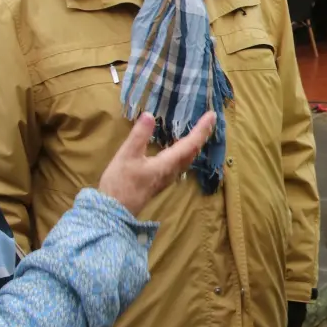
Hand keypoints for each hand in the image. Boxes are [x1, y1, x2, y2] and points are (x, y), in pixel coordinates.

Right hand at [98, 112, 216, 211]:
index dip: (202, 129)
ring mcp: (167, 178)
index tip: (212, 115)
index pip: (190, 144)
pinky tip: (178, 148)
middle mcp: (172, 171)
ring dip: (195, 144)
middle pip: (193, 152)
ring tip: (198, 131)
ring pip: (187, 159)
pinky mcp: (160, 181)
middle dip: (202, 135)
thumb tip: (150, 115)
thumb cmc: (120, 183)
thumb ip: (139, 135)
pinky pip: (180, 163)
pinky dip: (185, 151)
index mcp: (167, 163)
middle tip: (209, 120)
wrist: (114, 211)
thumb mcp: (127, 155)